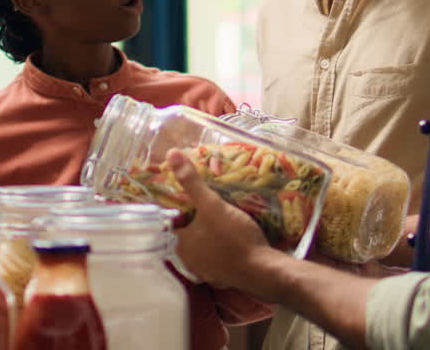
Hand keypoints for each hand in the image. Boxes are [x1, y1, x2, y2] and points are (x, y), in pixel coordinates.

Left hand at [167, 148, 272, 289]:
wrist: (263, 270)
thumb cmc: (233, 237)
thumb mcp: (212, 205)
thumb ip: (191, 182)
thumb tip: (171, 153)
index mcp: (179, 246)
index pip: (166, 224)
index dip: (170, 208)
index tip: (177, 194)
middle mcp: (188, 262)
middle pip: (183, 235)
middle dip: (190, 219)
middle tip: (198, 200)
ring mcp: (206, 271)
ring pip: (200, 247)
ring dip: (205, 233)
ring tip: (214, 214)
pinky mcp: (223, 276)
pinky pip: (216, 257)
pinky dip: (219, 246)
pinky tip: (228, 235)